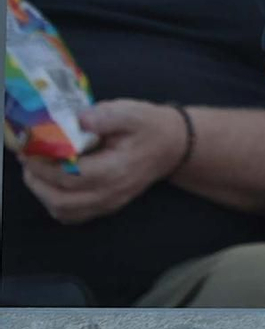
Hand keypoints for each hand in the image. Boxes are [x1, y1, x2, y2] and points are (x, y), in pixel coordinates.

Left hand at [19, 99, 185, 223]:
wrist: (173, 146)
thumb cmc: (151, 126)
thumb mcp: (133, 112)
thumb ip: (106, 115)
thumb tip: (79, 119)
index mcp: (115, 169)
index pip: (71, 175)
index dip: (45, 166)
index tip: (30, 150)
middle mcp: (110, 193)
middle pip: (62, 200)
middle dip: (37, 182)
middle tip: (27, 162)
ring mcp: (108, 203)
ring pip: (65, 212)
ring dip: (44, 194)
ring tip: (35, 172)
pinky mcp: (106, 206)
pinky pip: (74, 215)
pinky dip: (56, 204)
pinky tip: (52, 186)